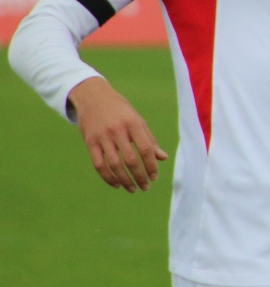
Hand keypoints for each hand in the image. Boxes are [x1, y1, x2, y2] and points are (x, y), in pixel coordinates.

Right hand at [68, 76, 167, 191]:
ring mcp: (102, 137)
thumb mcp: (138, 120)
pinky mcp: (90, 142)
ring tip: (133, 189)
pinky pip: (99, 164)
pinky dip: (108, 177)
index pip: (145, 149)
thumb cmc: (120, 110)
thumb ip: (150, 139)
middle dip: (140, 176)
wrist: (93, 97)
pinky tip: (117, 184)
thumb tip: (163, 158)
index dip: (151, 165)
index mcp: (133, 124)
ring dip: (125, 180)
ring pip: (114, 164)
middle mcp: (118, 131)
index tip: (155, 177)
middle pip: (130, 159)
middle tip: (146, 187)